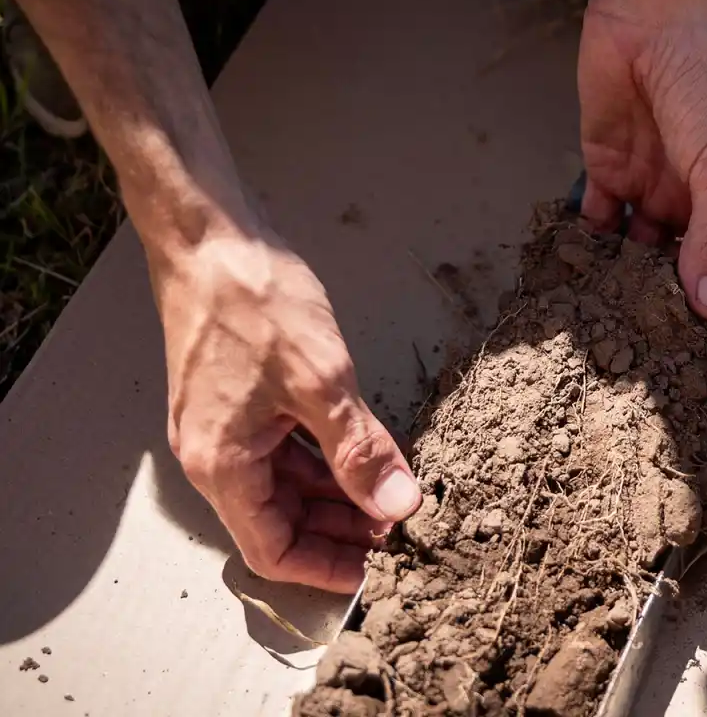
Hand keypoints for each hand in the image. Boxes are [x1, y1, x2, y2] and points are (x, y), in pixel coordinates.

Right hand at [155, 236, 421, 592]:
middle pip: (279, 520)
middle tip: (396, 525)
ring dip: (334, 494)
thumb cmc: (255, 303)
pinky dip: (321, 459)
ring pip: (284, 485)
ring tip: (388, 493)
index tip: (376, 566)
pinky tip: (362, 451)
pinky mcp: (238, 398)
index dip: (325, 566)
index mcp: (222, 465)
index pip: (271, 549)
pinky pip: (282, 448)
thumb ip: (360, 450)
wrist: (210, 237)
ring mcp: (224, 425)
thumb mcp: (321, 382)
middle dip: (339, 529)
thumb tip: (398, 505)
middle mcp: (215, 455)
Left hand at [578, 0, 706, 318]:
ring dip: (623, 280)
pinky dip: (586, 246)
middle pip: (679, 268)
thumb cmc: (702, 89)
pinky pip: (595, 222)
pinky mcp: (604, 175)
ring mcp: (648, 190)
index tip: (696, 350)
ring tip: (604, 321)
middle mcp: (691, 204)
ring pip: (636, 252)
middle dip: (663, 302)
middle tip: (642, 346)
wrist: (650, 20)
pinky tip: (575, 279)